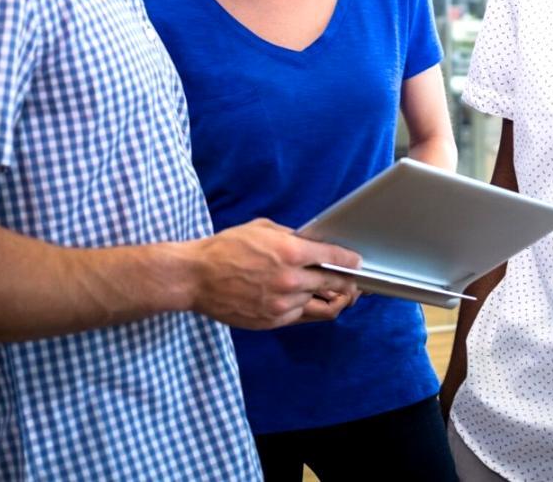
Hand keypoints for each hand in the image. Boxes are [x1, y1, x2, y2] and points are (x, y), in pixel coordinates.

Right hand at [189, 218, 359, 329]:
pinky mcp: (272, 321)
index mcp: (290, 253)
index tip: (357, 262)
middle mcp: (291, 281)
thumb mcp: (262, 229)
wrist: (195, 277)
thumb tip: (313, 243)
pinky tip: (304, 299)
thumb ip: (292, 237)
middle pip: (335, 285)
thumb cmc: (226, 249)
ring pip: (320, 305)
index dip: (351, 261)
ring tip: (332, 292)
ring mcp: (282, 305)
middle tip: (353, 281)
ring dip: (326, 297)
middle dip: (348, 283)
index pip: (336, 259)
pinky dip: (306, 308)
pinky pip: (300, 317)